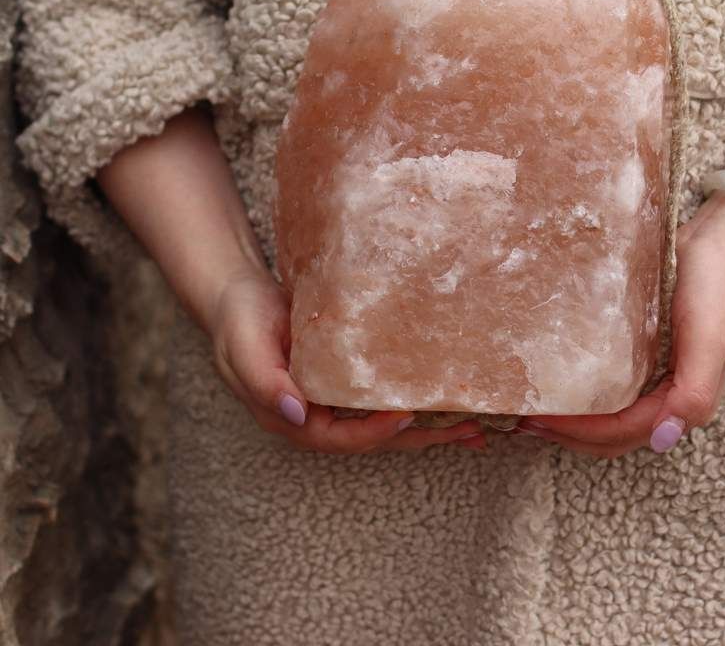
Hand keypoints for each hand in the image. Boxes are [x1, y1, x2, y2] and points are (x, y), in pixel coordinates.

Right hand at [207, 266, 486, 452]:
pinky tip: (449, 396)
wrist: (239, 296)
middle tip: (470, 430)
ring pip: (387, 422)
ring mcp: (335, 402)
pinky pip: (386, 397)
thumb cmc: (239, 320)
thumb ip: (265, 383)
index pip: (341, 438)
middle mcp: (318, 418)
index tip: (406, 416)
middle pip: (376, 439)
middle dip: (422, 438)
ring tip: (476, 423)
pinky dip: (417, 399)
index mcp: (293, 419)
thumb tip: (298, 415)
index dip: (375, 432)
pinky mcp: (348, 382)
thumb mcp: (246, 349)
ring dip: (431, 425)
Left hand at [507, 193, 724, 457]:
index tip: (540, 419)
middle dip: (572, 436)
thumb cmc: (716, 288)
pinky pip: (613, 387)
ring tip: (535, 410)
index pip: (625, 430)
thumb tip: (662, 440)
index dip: (583, 432)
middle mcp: (670, 395)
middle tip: (526, 422)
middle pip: (616, 436)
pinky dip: (586, 396)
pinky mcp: (646, 353)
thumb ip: (695, 392)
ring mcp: (658, 375)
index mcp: (685, 399)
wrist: (722, 241)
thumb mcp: (712, 339)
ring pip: (613, 417)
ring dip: (576, 423)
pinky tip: (561, 380)